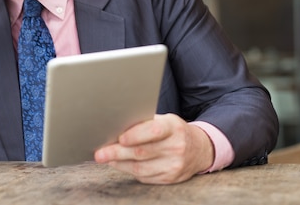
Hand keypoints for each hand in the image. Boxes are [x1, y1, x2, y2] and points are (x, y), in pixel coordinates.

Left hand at [94, 114, 214, 183]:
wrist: (199, 149)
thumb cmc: (173, 131)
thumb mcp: (165, 120)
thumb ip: (145, 123)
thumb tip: (116, 125)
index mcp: (173, 127)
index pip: (153, 131)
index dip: (135, 135)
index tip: (119, 138)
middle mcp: (176, 147)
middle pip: (142, 152)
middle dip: (117, 152)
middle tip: (100, 153)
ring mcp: (174, 165)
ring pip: (140, 168)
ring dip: (119, 163)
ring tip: (106, 158)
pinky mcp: (170, 178)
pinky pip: (144, 177)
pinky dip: (129, 171)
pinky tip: (120, 164)